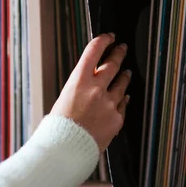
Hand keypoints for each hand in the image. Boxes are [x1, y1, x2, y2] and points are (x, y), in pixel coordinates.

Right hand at [51, 33, 130, 152]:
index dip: (103, 41)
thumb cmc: (58, 127)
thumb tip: (89, 81)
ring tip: (126, 73)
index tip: (109, 37)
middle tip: (122, 48)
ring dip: (124, 76)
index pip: (94, 51)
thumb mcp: (64, 99)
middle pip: (113, 64)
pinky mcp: (116, 118)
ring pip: (122, 84)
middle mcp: (96, 89)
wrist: (65, 149)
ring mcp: (109, 103)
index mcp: (78, 81)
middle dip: (119, 54)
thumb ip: (79, 88)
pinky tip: (124, 98)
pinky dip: (123, 100)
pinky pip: (122, 105)